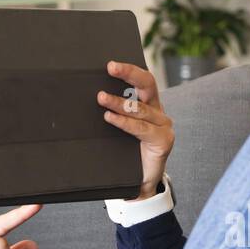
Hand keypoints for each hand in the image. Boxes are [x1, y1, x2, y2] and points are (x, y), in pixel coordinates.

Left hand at [98, 62, 174, 198]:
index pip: (142, 80)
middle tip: (110, 68)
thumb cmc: (125, 156)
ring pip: (140, 108)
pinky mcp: (163, 140)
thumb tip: (86, 101)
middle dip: (129, 74)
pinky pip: (140, 128)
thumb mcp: (117, 132)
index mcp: (148, 105)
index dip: (128, 71)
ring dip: (119, 102)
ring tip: (101, 98)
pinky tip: (109, 117)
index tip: (110, 65)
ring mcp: (163, 125)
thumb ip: (111, 115)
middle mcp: (158, 112)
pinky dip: (124, 122)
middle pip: (147, 85)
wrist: (139, 184)